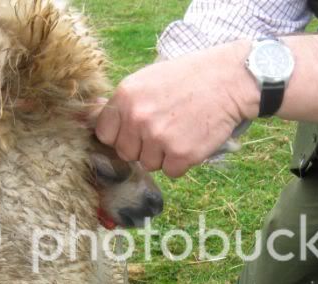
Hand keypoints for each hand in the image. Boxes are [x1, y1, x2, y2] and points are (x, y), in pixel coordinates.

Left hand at [94, 41, 258, 177]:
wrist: (229, 80)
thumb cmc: (188, 78)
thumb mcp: (147, 79)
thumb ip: (123, 104)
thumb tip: (87, 121)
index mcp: (125, 97)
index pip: (104, 134)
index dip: (120, 135)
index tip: (135, 130)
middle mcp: (137, 119)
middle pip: (127, 153)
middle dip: (143, 147)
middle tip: (165, 127)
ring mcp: (159, 138)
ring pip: (150, 164)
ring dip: (164, 155)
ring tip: (181, 129)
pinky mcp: (181, 155)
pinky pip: (171, 172)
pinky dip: (182, 161)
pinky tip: (193, 139)